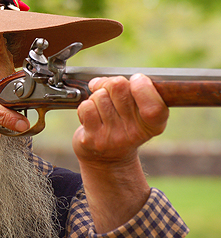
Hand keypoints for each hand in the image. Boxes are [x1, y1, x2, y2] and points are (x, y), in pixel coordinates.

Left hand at [72, 73, 169, 232]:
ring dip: (96, 97)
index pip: (153, 99)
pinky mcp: (90, 140)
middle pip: (118, 88)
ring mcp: (111, 138)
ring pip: (97, 97)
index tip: (135, 82)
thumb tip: (114, 79)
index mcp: (153, 124)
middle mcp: (134, 132)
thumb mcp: (136, 111)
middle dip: (111, 86)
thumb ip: (131, 90)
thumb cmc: (121, 127)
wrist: (106, 159)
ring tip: (102, 110)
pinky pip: (84, 109)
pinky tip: (91, 118)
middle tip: (111, 95)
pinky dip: (84, 107)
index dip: (141, 85)